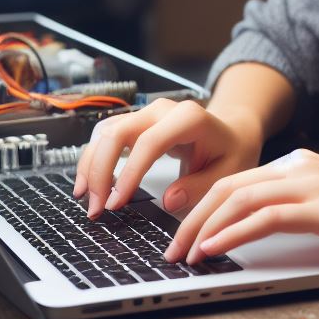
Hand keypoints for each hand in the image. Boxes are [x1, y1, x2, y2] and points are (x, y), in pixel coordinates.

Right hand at [72, 98, 263, 218]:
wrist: (233, 133)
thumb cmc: (231, 152)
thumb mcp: (229, 173)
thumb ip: (201, 186)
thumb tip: (169, 200)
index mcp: (189, 118)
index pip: (150, 142)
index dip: (129, 173)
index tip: (116, 203)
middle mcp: (163, 110)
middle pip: (119, 132)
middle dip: (100, 171)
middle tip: (95, 208)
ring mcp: (147, 113)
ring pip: (106, 132)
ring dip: (91, 165)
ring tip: (86, 200)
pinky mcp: (137, 123)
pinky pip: (106, 135)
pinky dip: (93, 158)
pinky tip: (89, 183)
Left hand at [164, 148, 318, 264]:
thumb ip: (303, 205)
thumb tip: (266, 226)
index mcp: (302, 162)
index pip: (238, 179)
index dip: (203, 204)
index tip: (183, 230)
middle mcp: (301, 165)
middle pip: (229, 185)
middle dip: (191, 216)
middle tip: (171, 247)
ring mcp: (313, 184)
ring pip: (239, 198)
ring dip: (203, 227)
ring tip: (184, 253)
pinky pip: (265, 217)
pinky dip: (232, 232)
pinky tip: (214, 248)